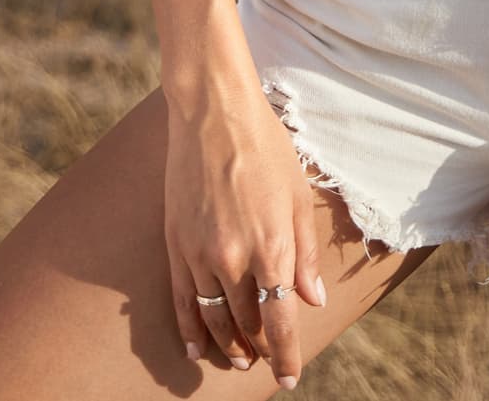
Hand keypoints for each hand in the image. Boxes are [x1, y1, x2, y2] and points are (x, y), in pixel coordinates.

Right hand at [165, 85, 326, 388]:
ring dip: (227, 345)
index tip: (289, 376)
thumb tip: (312, 300)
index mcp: (271, 247)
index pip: (279, 320)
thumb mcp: (298, 196)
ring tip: (238, 359)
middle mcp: (234, 258)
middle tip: (267, 362)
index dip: (285, 354)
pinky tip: (196, 349)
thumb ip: (304, 253)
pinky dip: (189, 330)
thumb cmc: (266, 147)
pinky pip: (182, 301)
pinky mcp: (176, 245)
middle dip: (260, 348)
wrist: (214, 113)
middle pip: (246, 322)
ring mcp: (200, 254)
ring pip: (214, 318)